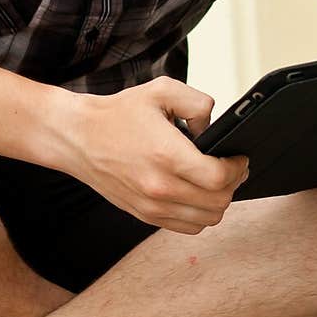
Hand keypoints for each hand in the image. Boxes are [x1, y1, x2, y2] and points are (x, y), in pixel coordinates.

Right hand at [60, 77, 248, 233]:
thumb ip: (198, 102)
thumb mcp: (161, 90)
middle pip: (218, 202)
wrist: (77, 137)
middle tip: (232, 167)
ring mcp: (151, 206)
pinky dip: (200, 214)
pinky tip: (196, 193)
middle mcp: (159, 186)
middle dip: (233, 183)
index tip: (238, 157)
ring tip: (215, 181)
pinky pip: (187, 227)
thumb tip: (213, 127)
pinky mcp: (144, 215)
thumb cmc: (117, 114)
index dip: (237, 168)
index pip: (219, 178)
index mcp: (166, 155)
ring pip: (207, 219)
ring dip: (218, 201)